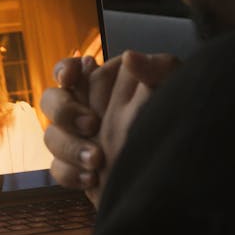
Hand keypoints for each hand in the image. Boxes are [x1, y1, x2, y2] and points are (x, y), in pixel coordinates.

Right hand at [41, 50, 179, 206]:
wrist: (182, 172)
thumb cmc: (179, 120)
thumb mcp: (177, 89)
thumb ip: (157, 67)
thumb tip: (129, 57)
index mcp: (104, 83)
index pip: (70, 69)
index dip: (64, 71)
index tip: (71, 78)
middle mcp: (86, 108)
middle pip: (51, 101)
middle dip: (64, 112)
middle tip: (93, 125)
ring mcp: (80, 138)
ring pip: (51, 136)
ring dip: (70, 147)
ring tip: (98, 160)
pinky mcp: (78, 167)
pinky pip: (57, 168)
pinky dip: (70, 173)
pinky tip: (92, 178)